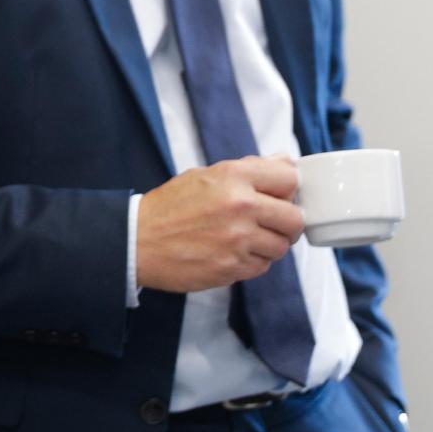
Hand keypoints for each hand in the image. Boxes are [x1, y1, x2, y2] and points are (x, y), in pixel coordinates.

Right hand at [136, 155, 302, 293]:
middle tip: (271, 224)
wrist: (137, 241)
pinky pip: (262, 266)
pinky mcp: (232, 268)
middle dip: (286, 222)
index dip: (287, 190)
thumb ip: (248, 170)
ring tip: (247, 240)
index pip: (290, 179)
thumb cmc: (169, 206)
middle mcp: (241, 206)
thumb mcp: (205, 174)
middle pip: (294, 218)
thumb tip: (285, 163)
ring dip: (269, 244)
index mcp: (234, 176)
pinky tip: (233, 253)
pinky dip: (253, 261)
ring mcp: (238, 240)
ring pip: (281, 246)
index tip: (279, 197)